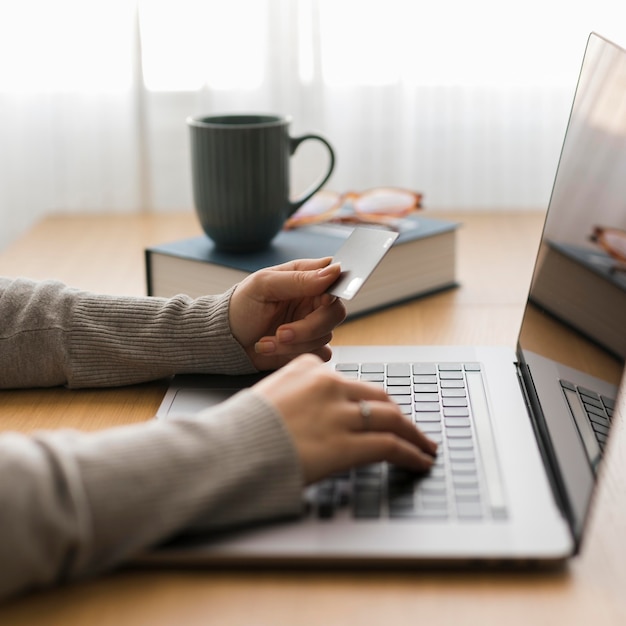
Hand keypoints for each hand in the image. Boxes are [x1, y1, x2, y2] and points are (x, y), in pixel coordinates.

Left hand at [229, 258, 346, 369]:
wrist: (225, 341)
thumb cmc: (239, 307)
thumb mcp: (264, 285)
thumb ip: (298, 279)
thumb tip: (331, 271)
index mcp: (304, 278)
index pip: (335, 279)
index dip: (334, 291)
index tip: (322, 300)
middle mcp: (312, 301)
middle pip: (334, 313)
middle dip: (308, 327)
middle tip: (281, 332)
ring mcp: (311, 325)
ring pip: (325, 336)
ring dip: (293, 343)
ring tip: (267, 340)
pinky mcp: (307, 346)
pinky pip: (320, 353)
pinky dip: (295, 354)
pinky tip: (272, 349)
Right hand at [253, 354, 437, 483]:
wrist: (228, 449)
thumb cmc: (242, 428)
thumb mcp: (270, 393)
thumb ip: (300, 393)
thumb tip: (316, 411)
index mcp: (310, 368)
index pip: (353, 384)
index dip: (373, 402)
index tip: (384, 412)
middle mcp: (330, 385)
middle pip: (379, 397)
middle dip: (399, 415)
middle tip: (412, 430)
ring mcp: (340, 413)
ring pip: (392, 419)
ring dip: (414, 435)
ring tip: (424, 447)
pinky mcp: (346, 444)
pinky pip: (390, 446)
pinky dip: (411, 453)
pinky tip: (419, 461)